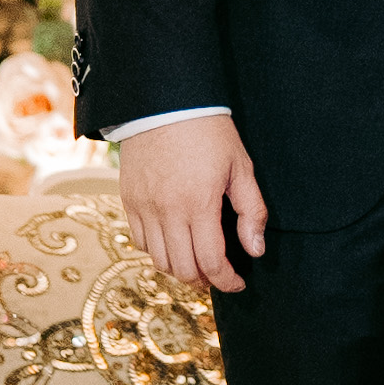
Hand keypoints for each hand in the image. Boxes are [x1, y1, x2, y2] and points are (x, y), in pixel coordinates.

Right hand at [120, 110, 268, 294]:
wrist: (165, 102)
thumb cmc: (209, 131)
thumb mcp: (240, 167)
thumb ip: (250, 211)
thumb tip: (254, 250)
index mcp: (198, 203)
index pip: (210, 261)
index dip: (226, 280)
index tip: (237, 283)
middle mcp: (167, 211)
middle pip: (182, 269)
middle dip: (203, 281)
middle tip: (217, 276)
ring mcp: (144, 207)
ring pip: (158, 260)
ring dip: (180, 270)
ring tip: (197, 264)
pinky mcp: (128, 200)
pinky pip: (140, 241)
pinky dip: (157, 252)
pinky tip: (174, 244)